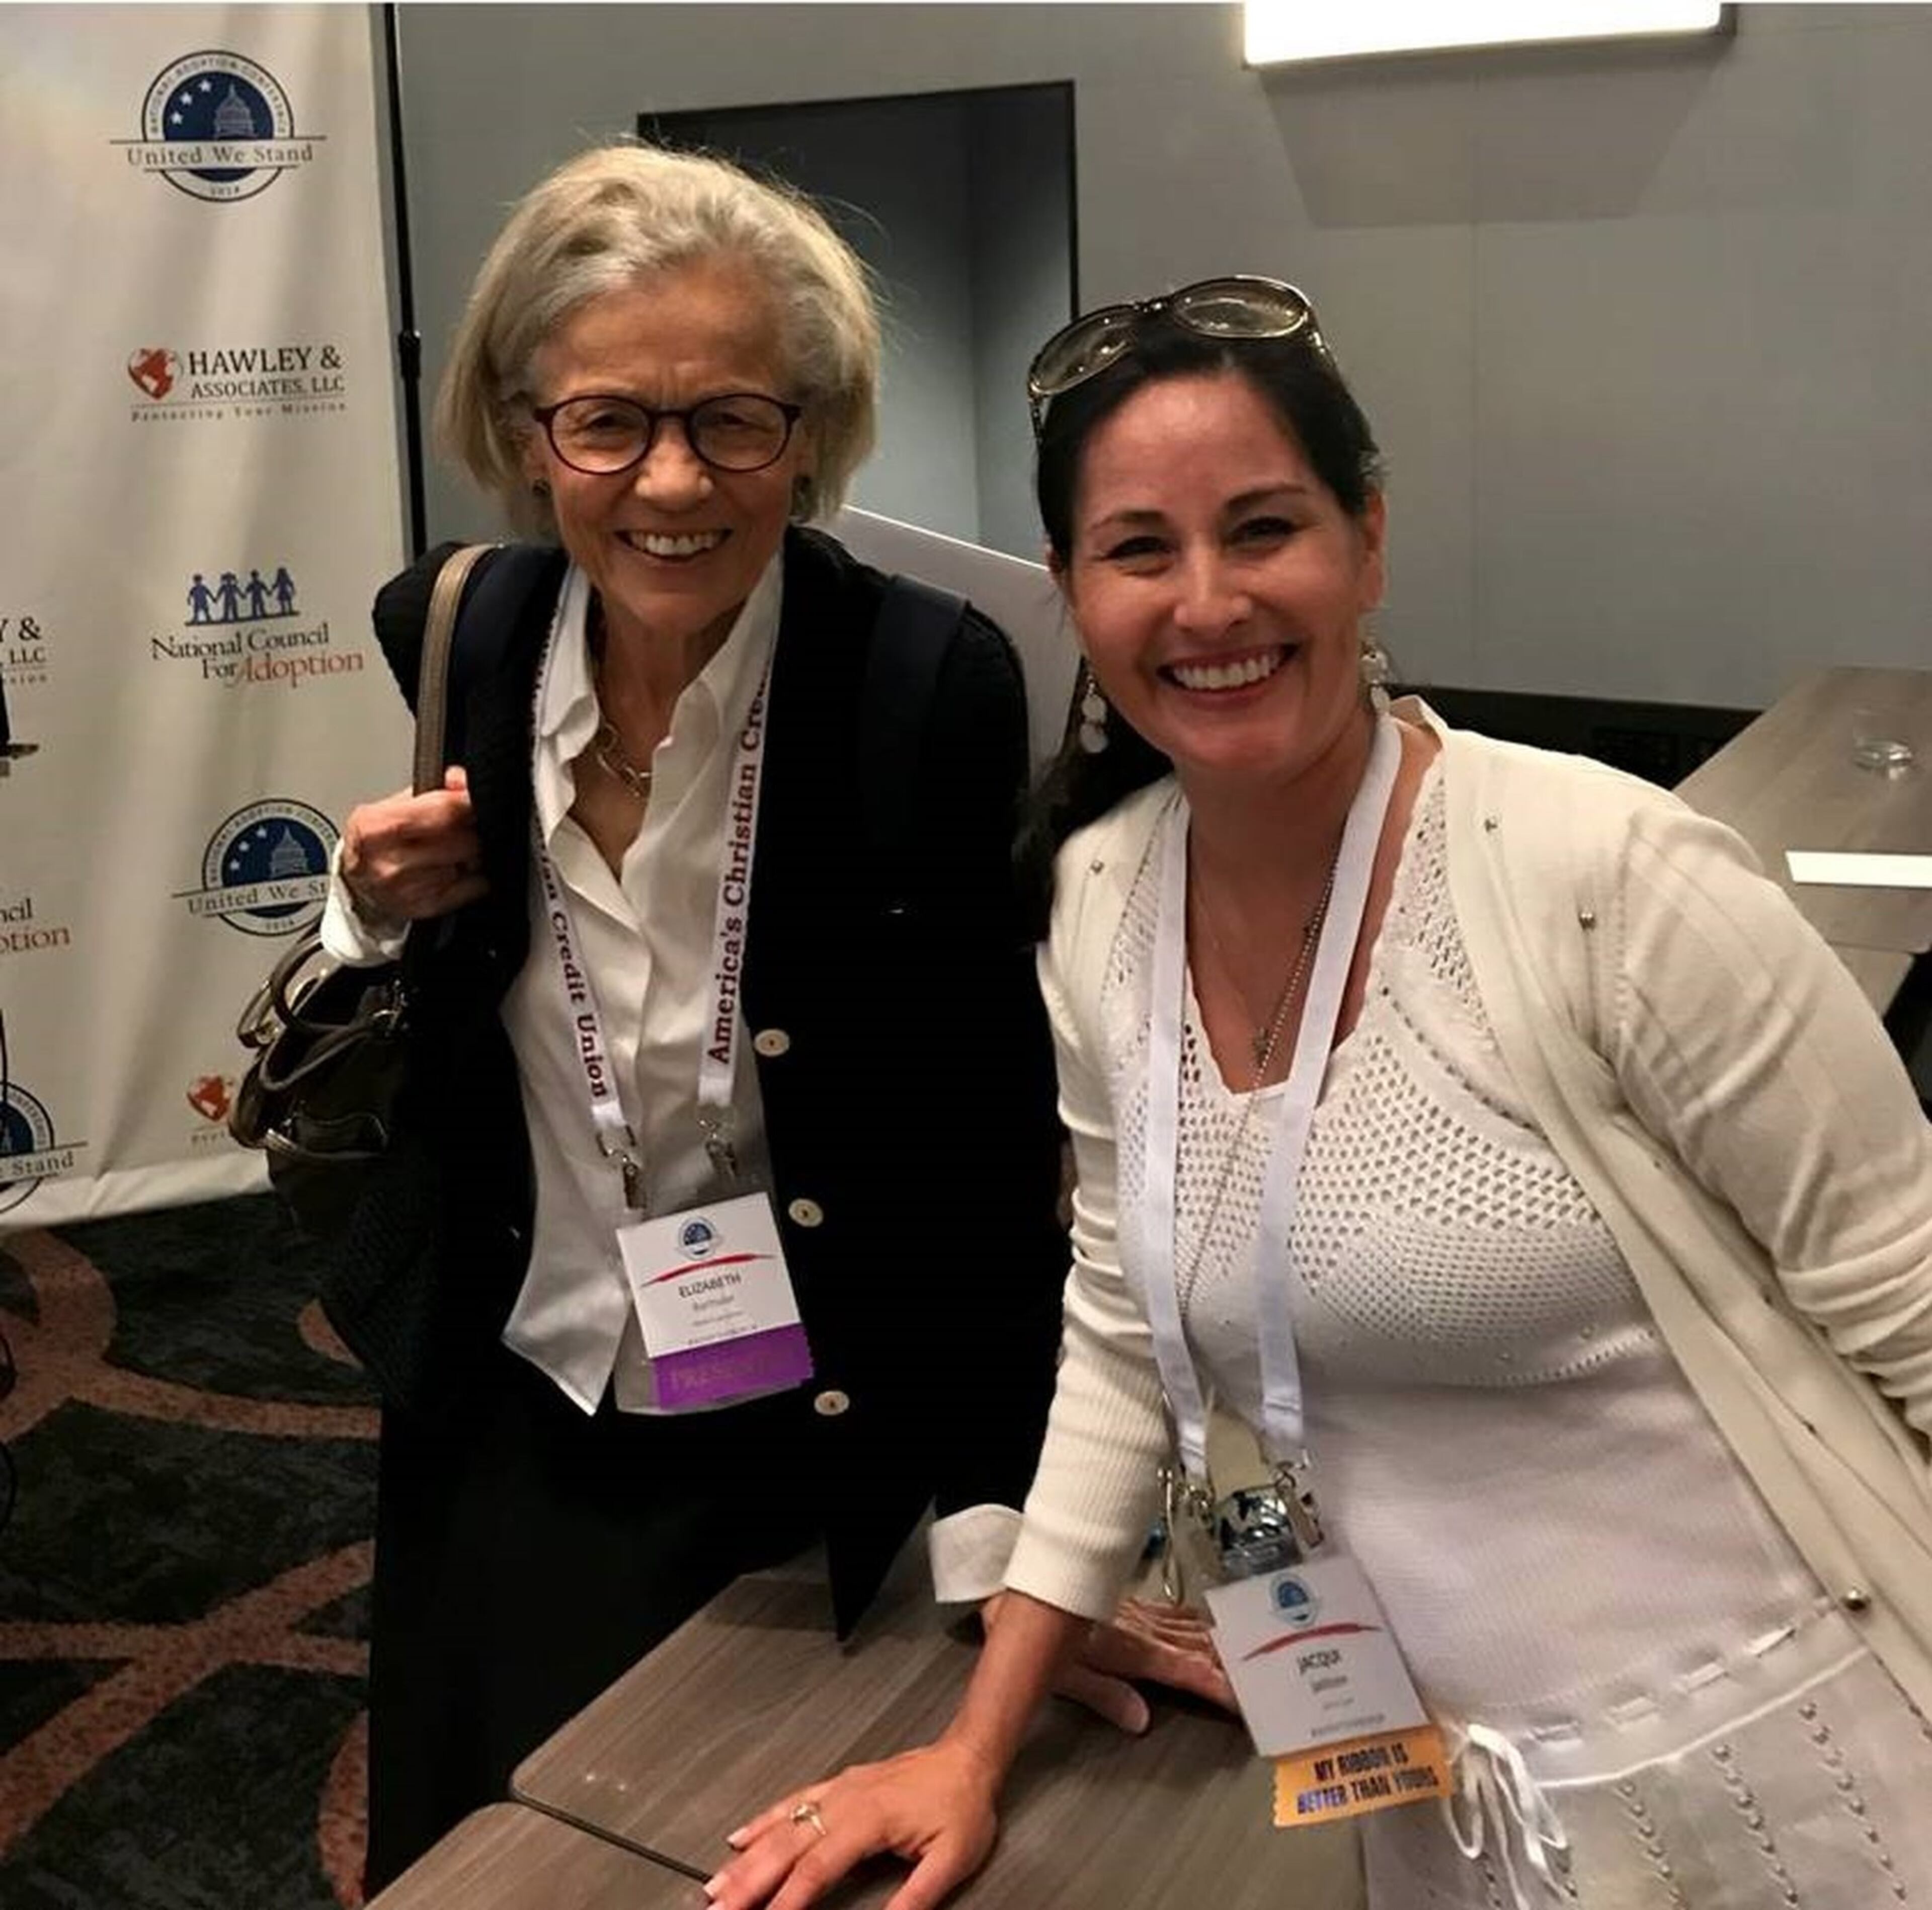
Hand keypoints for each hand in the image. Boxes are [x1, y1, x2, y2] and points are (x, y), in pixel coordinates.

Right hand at [339, 767, 486, 922]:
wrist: (359, 885)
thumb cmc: (376, 841)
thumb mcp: (391, 805)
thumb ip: (431, 788)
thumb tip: (462, 781)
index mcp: (375, 827)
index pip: (442, 811)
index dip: (468, 802)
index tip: (475, 798)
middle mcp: (389, 862)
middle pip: (462, 839)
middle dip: (472, 829)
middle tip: (465, 825)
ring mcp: (408, 889)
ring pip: (470, 863)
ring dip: (472, 853)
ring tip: (453, 847)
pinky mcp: (427, 908)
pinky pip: (473, 887)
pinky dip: (473, 877)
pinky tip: (455, 868)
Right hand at [706, 1739, 998, 1909]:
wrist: (969, 1756)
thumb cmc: (962, 1805)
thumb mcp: (951, 1859)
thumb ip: (914, 1899)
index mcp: (869, 1820)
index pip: (817, 1867)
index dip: (786, 1899)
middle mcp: (846, 1801)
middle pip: (786, 1846)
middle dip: (748, 1882)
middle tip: (717, 1908)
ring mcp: (839, 1790)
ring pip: (782, 1825)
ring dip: (746, 1858)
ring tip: (715, 1886)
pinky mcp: (839, 1785)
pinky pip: (792, 1802)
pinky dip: (762, 1821)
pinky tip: (740, 1838)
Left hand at [984, 1592, 1236, 1734]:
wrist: (1012, 1586)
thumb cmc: (1032, 1631)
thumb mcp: (1063, 1673)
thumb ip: (1105, 1696)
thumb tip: (1142, 1720)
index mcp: (1128, 1646)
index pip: (1182, 1667)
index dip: (1215, 1683)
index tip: (1243, 1697)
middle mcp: (1137, 1627)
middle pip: (1193, 1645)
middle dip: (1228, 1660)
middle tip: (1262, 1673)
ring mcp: (1133, 1613)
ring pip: (1185, 1626)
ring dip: (1215, 1639)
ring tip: (1245, 1649)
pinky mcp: (1125, 1605)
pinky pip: (1169, 1613)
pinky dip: (1193, 1620)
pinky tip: (1202, 1622)